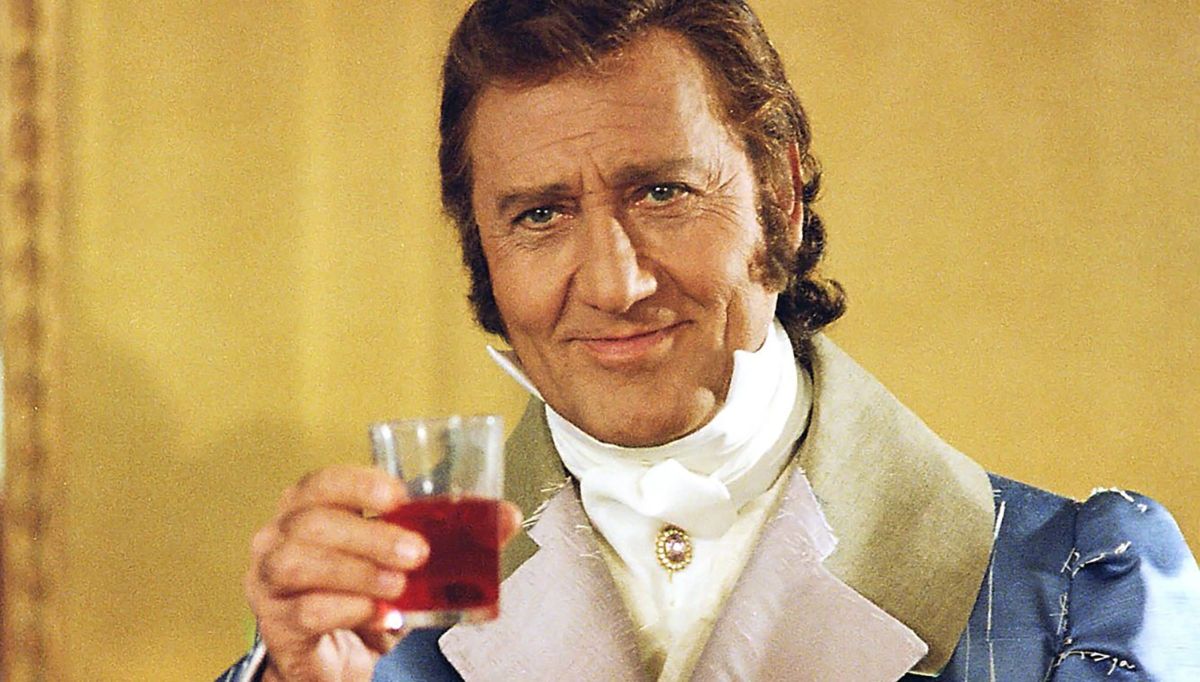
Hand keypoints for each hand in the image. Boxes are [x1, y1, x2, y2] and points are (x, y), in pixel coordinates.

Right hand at [245, 465, 521, 681]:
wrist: (333, 657)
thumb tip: (507, 516)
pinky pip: (307, 611)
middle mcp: (280, 537)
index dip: (358, 483)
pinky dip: (350, 610)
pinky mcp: (277, 623)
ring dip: (357, 571)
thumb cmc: (365, 595)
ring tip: (399, 586)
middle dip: (369, 535)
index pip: (322, 481)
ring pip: (300, 563)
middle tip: (416, 553)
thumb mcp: (407, 563)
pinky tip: (379, 615)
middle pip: (313, 522)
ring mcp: (270, 580)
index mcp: (309, 508)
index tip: (398, 495)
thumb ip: (453, 537)